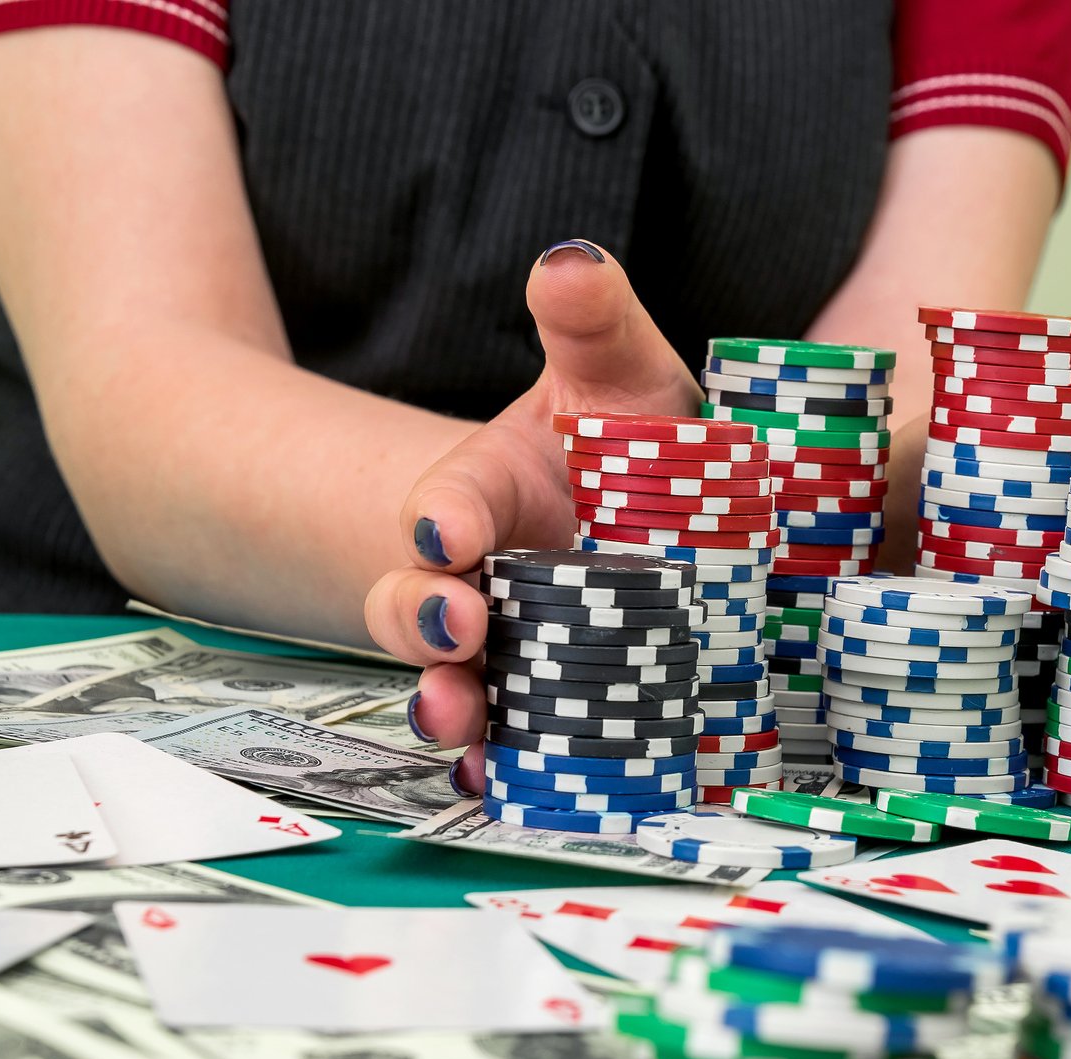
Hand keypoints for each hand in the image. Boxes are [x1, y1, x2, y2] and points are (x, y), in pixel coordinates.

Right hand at [364, 241, 697, 780]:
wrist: (652, 518)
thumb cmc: (629, 439)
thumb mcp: (619, 373)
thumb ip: (592, 322)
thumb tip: (570, 264)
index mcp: (486, 490)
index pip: (450, 500)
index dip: (442, 515)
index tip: (450, 529)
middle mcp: (479, 575)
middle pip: (417, 602)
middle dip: (422, 619)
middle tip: (457, 629)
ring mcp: (502, 646)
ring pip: (446, 681)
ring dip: (444, 704)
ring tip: (459, 721)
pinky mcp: (536, 702)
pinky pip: (500, 743)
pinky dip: (493, 766)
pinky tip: (499, 782)